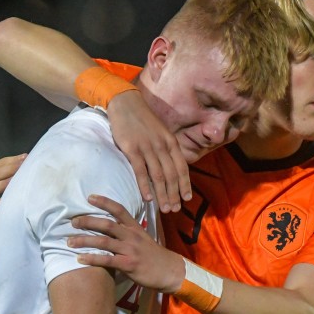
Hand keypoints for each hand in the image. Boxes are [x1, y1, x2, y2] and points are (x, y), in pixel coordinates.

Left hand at [69, 195, 184, 291]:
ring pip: (104, 242)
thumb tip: (110, 227)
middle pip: (107, 224)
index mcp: (135, 228)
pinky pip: (107, 260)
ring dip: (84, 240)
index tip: (90, 197)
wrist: (170, 271)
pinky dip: (92, 258)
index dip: (104, 202)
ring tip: (69, 242)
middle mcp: (132, 236)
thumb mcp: (143, 238)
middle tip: (73, 222)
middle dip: (88, 221)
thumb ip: (128, 232)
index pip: (119, 210)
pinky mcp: (129, 265)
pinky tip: (80, 259)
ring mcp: (130, 250)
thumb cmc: (154, 256)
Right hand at [108, 90, 189, 212]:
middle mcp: (162, 146)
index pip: (182, 167)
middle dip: (174, 194)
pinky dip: (146, 186)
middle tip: (175, 210)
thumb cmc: (143, 120)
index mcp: (171, 142)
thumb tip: (171, 167)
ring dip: (163, 195)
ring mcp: (147, 148)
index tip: (187, 199)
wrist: (126, 102)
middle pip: (172, 175)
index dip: (185, 184)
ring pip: (159, 176)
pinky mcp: (132, 149)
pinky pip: (141, 171)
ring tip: (165, 209)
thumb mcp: (161, 132)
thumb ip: (166, 149)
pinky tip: (148, 198)